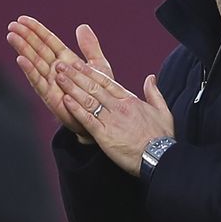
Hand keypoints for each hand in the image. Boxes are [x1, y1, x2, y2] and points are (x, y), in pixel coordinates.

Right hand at [6, 16, 113, 140]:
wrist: (100, 118)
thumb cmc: (99, 93)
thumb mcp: (98, 66)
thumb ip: (90, 47)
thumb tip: (82, 26)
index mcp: (66, 60)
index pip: (48, 41)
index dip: (36, 30)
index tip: (22, 19)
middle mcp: (55, 70)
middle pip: (37, 50)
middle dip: (25, 37)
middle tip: (12, 25)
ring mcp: (51, 83)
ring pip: (34, 63)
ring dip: (22, 50)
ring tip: (12, 37)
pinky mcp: (50, 96)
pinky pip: (38, 82)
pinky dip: (29, 70)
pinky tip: (20, 59)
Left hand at [55, 60, 173, 174]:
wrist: (160, 157)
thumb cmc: (162, 137)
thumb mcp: (162, 110)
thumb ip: (154, 92)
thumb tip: (150, 77)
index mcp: (130, 100)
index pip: (106, 82)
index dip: (90, 72)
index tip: (78, 64)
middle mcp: (119, 107)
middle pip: (93, 87)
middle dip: (75, 75)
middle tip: (61, 65)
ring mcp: (111, 120)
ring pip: (88, 100)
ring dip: (71, 87)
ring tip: (58, 77)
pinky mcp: (104, 135)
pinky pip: (87, 119)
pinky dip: (76, 109)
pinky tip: (65, 100)